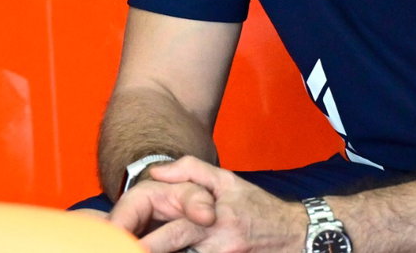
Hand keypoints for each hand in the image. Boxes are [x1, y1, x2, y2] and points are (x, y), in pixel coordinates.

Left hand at [112, 156, 305, 252]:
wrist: (297, 234)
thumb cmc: (256, 206)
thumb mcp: (226, 180)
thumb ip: (190, 169)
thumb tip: (155, 172)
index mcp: (210, 218)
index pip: (170, 231)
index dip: (141, 236)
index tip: (118, 236)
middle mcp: (215, 242)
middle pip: (171, 249)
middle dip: (145, 247)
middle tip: (120, 247)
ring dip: (164, 249)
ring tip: (134, 246)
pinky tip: (169, 248)